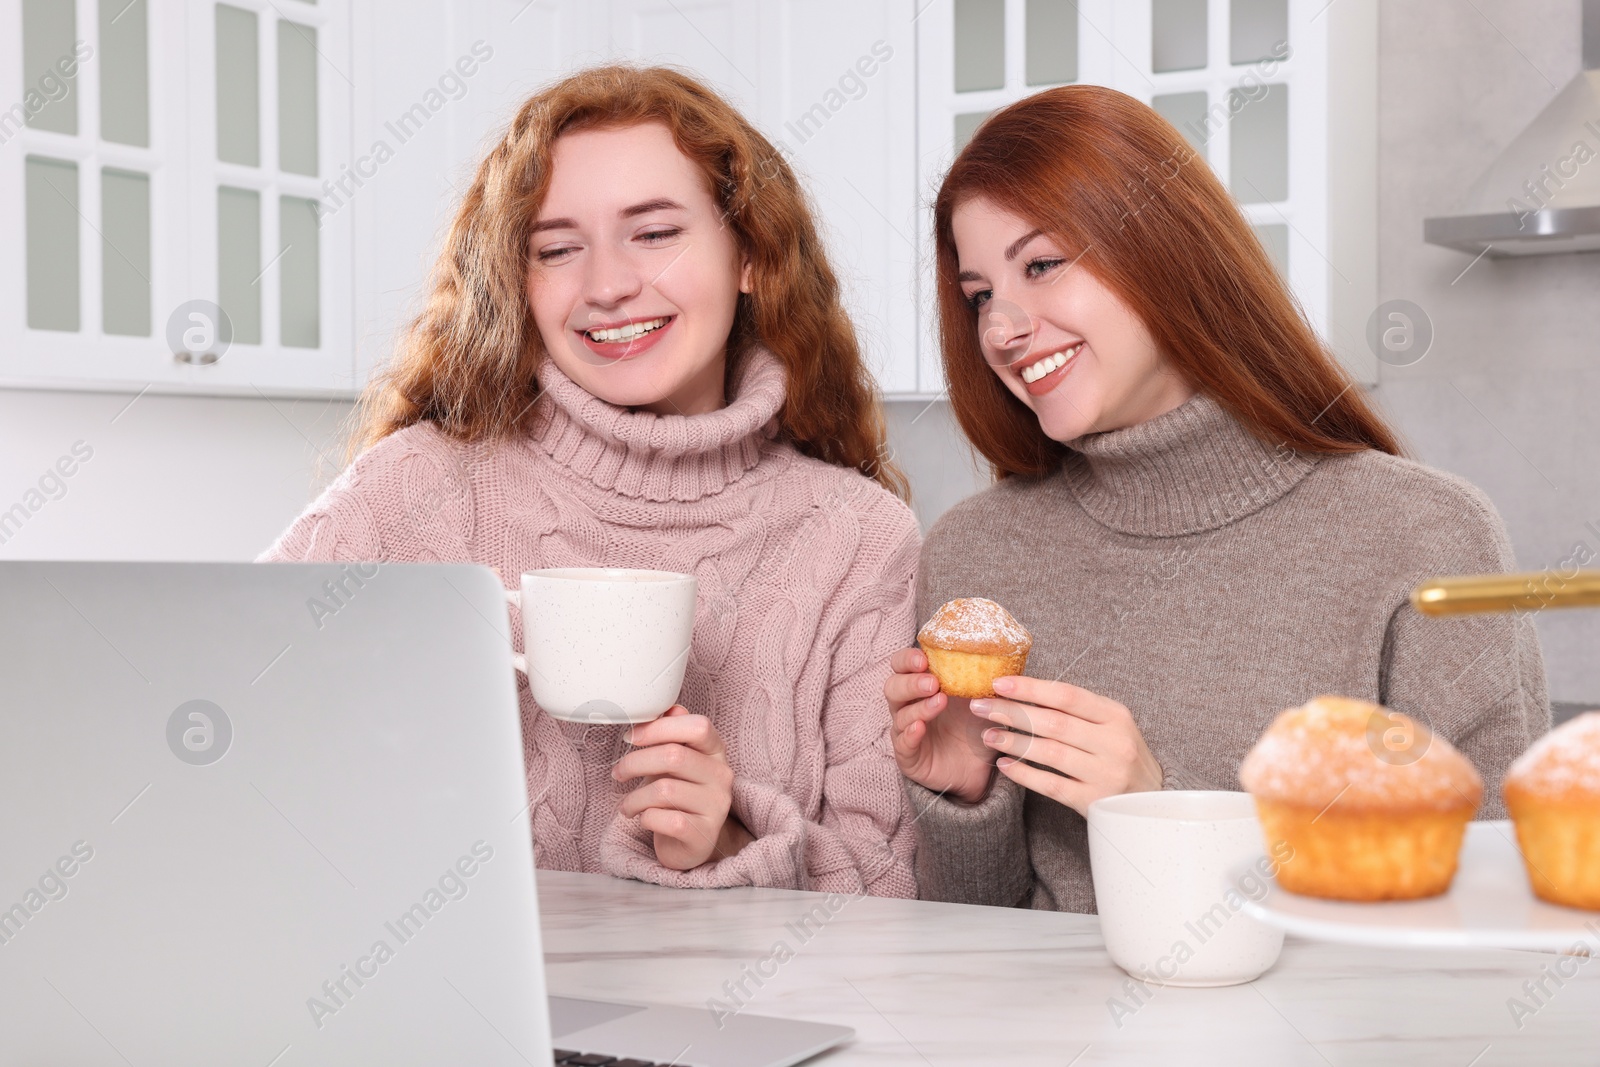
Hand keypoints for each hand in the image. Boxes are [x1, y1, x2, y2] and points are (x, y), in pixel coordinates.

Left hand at [613, 706, 752, 870]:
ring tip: (627, 805)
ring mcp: (716, 806)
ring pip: (664, 790)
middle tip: (618, 773)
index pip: (698, 726)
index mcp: (716, 751)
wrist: (690, 843)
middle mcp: (722, 776)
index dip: (660, 728)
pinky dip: (645, 818)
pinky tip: (643, 819)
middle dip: (635, 762)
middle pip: (674, 755)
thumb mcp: (676, 761)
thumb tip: (669, 709)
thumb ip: (674, 734)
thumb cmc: (679, 796)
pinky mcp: (703, 835)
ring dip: (634, 797)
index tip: (631, 737)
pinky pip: (665, 819)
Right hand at [886, 647, 996, 804]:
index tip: (923, 658)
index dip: (907, 660)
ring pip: (899, 714)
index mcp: (920, 687)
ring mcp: (905, 731)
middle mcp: (908, 707)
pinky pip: (902, 743)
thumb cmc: (974, 727)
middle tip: (933, 682)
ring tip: (939, 701)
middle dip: (911, 682)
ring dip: (918, 706)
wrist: (980, 769)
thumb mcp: (983, 700)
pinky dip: (909, 734)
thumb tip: (999, 658)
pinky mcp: (908, 756)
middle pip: (893, 688)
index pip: (901, 666)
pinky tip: (920, 727)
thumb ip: (983, 680)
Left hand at [973, 676, 1162, 815]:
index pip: (1067, 695)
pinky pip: (1051, 786)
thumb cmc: (1121, 755)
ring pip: (1050, 753)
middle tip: (981, 707)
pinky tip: (1005, 766)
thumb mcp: (1111, 725)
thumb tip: (1025, 690)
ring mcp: (1105, 774)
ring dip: (1014, 742)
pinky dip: (1025, 774)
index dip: (1030, 687)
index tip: (998, 683)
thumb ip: (1077, 710)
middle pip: (1054, 722)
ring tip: (989, 736)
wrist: (1151, 803)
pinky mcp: (1094, 801)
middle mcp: (1114, 743)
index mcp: (1117, 716)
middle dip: (1013, 712)